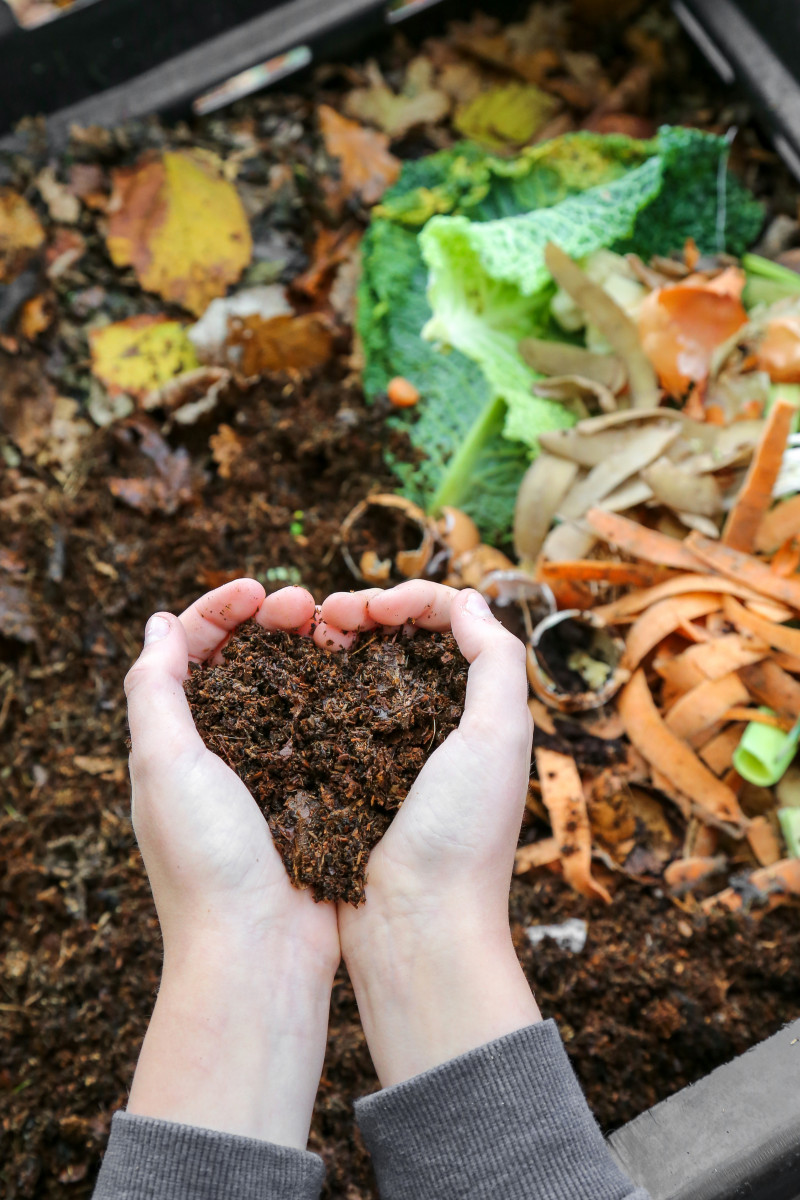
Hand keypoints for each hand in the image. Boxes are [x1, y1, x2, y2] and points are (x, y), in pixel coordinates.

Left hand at [123, 579, 338, 1146]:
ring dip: (307, 650)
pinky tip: (360, 677)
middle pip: (244, 663)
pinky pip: (324, 728)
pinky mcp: (311, 793)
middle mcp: (218, 753)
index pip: (191, 651)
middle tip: (306, 604)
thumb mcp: (164, 765)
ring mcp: (267, 773)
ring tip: (338, 628)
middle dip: (271, 621)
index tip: (261, 590)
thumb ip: (155, 691)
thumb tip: (160, 624)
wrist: (261, 952)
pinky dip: (337, 693)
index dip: (221, 610)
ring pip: (288, 689)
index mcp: (174, 742)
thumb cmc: (207, 862)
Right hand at [319, 581, 540, 1086]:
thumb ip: (495, 660)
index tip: (369, 608)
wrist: (414, 929)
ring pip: (358, 670)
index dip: (409, 599)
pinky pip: (328, 713)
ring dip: (332, 642)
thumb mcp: (498, 738)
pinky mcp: (345, 776)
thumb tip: (469, 599)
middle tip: (325, 616)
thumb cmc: (462, 835)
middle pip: (397, 639)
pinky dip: (312, 684)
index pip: (447, 621)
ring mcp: (385, 750)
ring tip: (304, 637)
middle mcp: (434, 723)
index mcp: (476, 708)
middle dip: (363, 611)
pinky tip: (291, 678)